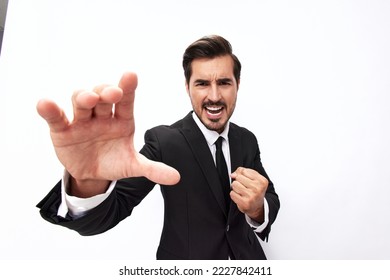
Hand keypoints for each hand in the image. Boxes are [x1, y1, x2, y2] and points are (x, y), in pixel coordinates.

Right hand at [36, 72, 179, 195]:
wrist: (92, 174)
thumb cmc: (114, 161)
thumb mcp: (133, 166)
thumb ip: (153, 169)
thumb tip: (176, 177)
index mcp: (123, 120)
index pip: (127, 101)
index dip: (128, 88)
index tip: (131, 75)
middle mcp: (103, 115)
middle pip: (103, 96)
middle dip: (107, 92)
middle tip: (113, 93)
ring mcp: (82, 120)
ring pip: (81, 101)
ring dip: (84, 97)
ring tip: (89, 99)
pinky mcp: (62, 130)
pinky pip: (56, 117)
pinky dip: (50, 110)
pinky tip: (45, 104)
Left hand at [230, 167, 267, 222]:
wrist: (257, 206)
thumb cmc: (254, 191)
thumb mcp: (252, 178)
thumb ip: (242, 171)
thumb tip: (233, 175)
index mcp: (262, 181)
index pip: (244, 171)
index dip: (243, 175)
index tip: (248, 181)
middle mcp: (258, 188)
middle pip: (238, 177)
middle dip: (239, 182)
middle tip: (245, 188)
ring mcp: (252, 196)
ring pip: (234, 184)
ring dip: (236, 188)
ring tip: (242, 192)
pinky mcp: (245, 203)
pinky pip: (232, 193)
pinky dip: (234, 195)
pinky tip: (240, 197)